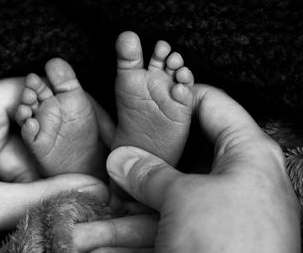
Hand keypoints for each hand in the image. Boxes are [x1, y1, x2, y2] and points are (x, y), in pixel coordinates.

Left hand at [0, 78, 107, 251]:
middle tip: (93, 178)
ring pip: (26, 154)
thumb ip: (42, 198)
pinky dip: (27, 188)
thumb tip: (91, 190)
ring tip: (74, 197)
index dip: (66, 106)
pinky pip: (11, 171)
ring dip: (44, 177)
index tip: (98, 130)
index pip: (33, 90)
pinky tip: (45, 204)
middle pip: (34, 128)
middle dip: (59, 156)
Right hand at [106, 85, 299, 252]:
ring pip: (160, 203)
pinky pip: (159, 233)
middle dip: (138, 162)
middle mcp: (233, 183)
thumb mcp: (185, 197)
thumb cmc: (231, 247)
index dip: (177, 95)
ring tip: (85, 222)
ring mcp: (214, 216)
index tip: (144, 95)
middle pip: (178, 159)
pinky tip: (98, 247)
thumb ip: (150, 174)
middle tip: (110, 154)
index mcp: (246, 155)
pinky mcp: (200, 243)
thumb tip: (122, 160)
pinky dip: (128, 241)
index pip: (212, 105)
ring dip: (120, 216)